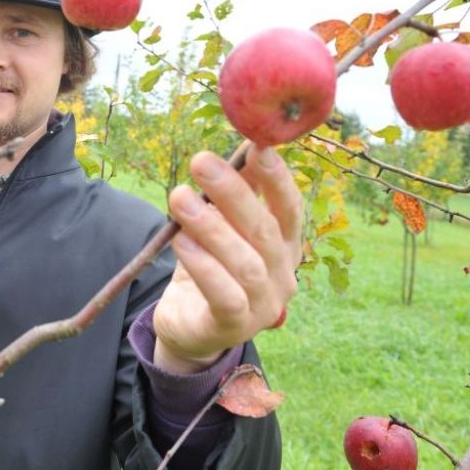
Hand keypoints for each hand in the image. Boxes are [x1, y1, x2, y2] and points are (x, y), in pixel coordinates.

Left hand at [153, 144, 300, 374]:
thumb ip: (240, 192)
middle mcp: (282, 276)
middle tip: (201, 161)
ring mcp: (263, 305)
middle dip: (233, 192)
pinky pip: (224, 295)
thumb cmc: (212, 268)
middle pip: (264, 230)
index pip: (290, 209)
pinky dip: (203, 266)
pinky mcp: (233, 326)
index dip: (276, 179)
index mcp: (286, 247)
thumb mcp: (224, 226)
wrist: (191, 328)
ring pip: (245, 263)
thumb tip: (248, 141)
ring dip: (211, 226)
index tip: (256, 147)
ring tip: (179, 198)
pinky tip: (181, 241)